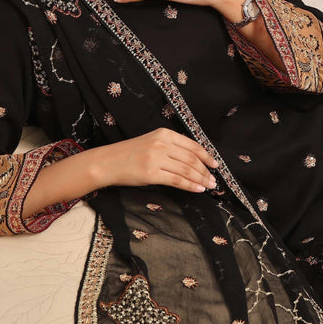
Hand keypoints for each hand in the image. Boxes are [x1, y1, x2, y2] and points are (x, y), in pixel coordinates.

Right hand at [93, 128, 218, 192]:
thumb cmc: (129, 155)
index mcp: (163, 133)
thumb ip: (170, 148)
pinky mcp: (151, 173)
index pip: (192, 145)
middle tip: (213, 181)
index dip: (206, 156)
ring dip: (200, 179)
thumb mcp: (151, 143)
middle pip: (191, 158)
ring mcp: (156, 158)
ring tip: (208, 186)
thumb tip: (193, 162)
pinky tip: (197, 189)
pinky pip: (176, 180)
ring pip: (186, 170)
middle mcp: (161, 143)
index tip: (215, 165)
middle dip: (205, 171)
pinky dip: (190, 185)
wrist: (107, 162)